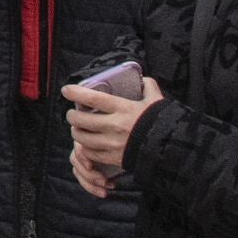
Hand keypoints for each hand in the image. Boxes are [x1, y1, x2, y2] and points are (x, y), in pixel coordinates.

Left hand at [63, 72, 161, 192]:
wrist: (171, 149)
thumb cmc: (161, 123)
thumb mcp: (156, 101)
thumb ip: (149, 87)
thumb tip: (143, 79)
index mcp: (123, 108)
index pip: (93, 98)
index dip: (76, 93)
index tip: (66, 90)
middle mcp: (115, 126)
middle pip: (82, 120)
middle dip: (72, 116)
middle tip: (72, 113)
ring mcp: (113, 143)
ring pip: (82, 138)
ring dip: (76, 132)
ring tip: (78, 128)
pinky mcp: (113, 158)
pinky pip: (90, 153)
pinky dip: (85, 148)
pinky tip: (86, 144)